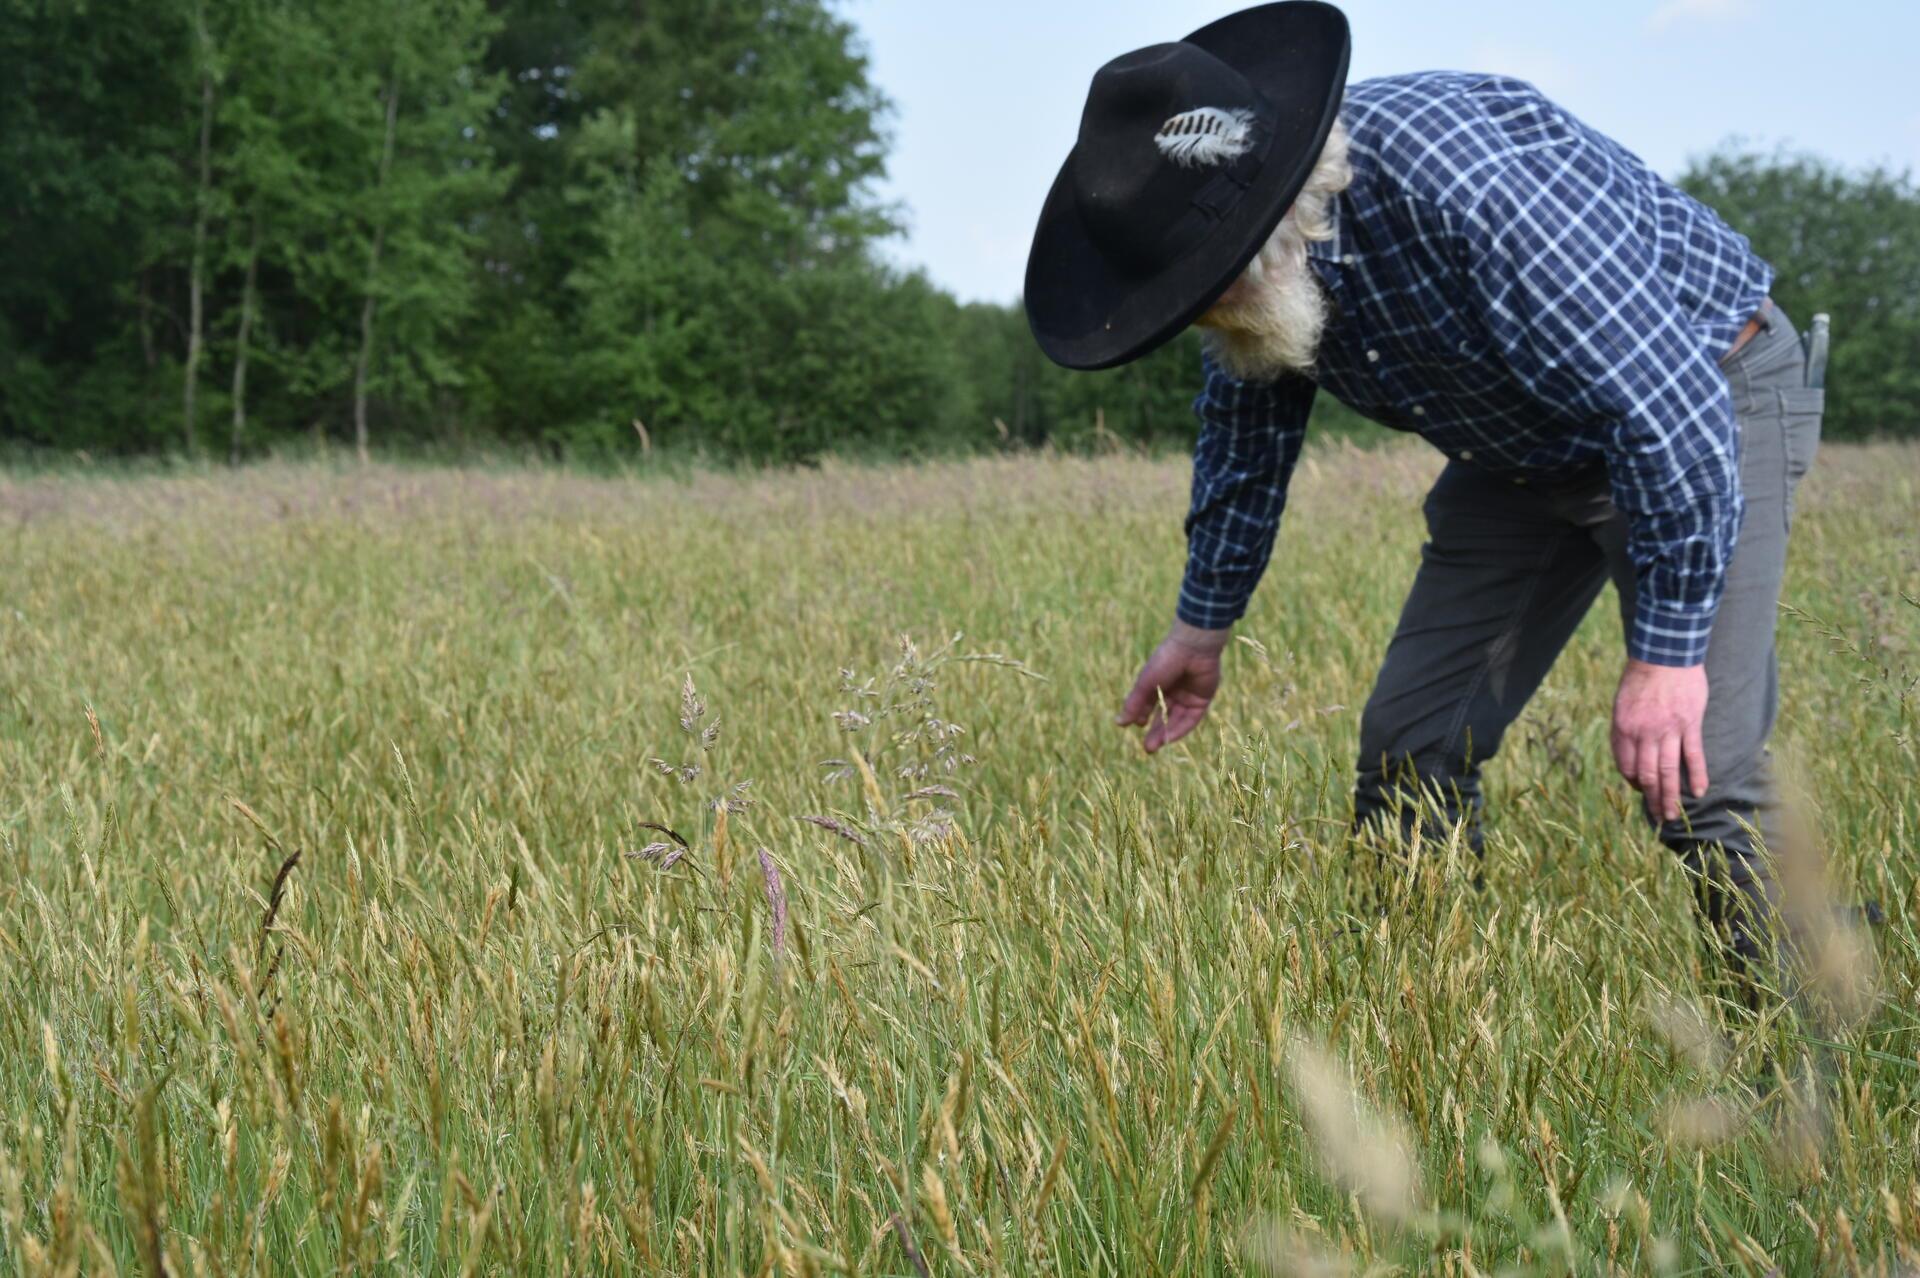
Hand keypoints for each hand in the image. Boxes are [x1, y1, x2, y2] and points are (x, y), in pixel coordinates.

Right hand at [1116, 621, 1228, 753]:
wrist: (1193, 647)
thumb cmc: (1165, 661)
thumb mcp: (1145, 684)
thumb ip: (1134, 704)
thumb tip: (1119, 724)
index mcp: (1158, 682)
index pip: (1148, 704)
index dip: (1142, 715)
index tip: (1136, 725)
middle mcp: (1173, 690)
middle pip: (1163, 715)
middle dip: (1155, 731)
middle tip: (1147, 748)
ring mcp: (1188, 695)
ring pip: (1176, 719)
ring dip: (1166, 733)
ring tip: (1154, 746)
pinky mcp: (1202, 699)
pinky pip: (1191, 718)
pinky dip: (1180, 729)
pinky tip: (1169, 738)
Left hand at [1611, 658, 1708, 821]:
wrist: (1665, 654)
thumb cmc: (1641, 679)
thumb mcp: (1622, 705)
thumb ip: (1626, 731)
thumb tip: (1632, 757)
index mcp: (1624, 728)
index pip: (1626, 766)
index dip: (1633, 782)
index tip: (1640, 789)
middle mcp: (1644, 733)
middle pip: (1648, 775)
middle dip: (1652, 798)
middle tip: (1658, 816)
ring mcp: (1668, 730)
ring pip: (1670, 771)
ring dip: (1671, 796)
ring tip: (1673, 814)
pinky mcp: (1690, 724)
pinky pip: (1693, 756)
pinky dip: (1697, 776)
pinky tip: (1699, 792)